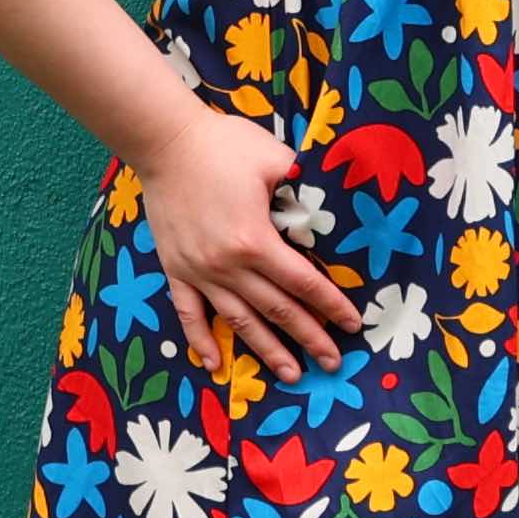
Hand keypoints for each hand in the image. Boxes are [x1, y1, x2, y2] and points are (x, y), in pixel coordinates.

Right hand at [136, 105, 363, 381]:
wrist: (166, 142)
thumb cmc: (223, 145)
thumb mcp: (273, 158)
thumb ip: (302, 187)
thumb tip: (327, 209)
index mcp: (255, 240)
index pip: (302, 282)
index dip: (330, 304)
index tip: (352, 324)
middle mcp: (228, 266)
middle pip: (277, 310)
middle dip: (309, 338)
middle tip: (333, 363)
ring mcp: (199, 272)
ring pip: (239, 321)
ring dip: (267, 350)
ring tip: (291, 374)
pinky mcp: (175, 270)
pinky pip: (189, 315)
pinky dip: (201, 341)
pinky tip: (215, 364)